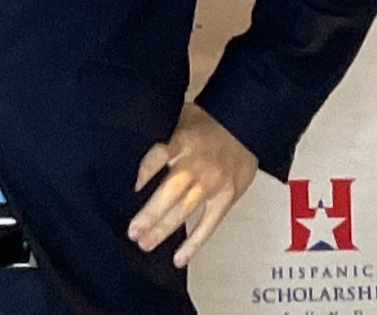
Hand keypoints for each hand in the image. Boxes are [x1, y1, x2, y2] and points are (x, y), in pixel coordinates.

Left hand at [128, 102, 257, 267]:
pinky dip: (194, 243)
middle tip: (133, 232)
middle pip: (170, 192)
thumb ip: (162, 135)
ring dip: (164, 229)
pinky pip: (209, 224)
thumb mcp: (180, 117)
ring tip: (145, 244)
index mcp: (182, 141)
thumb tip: (134, 146)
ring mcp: (212, 184)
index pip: (159, 156)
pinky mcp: (226, 198)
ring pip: (185, 211)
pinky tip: (179, 258)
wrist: (244, 124)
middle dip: (150, 214)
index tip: (133, 186)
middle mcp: (196, 165)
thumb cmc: (208, 121)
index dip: (145, 171)